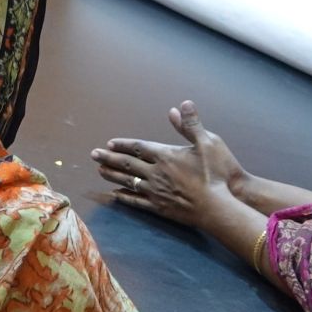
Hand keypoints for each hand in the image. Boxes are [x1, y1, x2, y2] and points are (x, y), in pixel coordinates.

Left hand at [94, 101, 250, 229]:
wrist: (218, 207)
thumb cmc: (215, 174)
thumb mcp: (208, 143)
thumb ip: (191, 124)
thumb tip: (182, 104)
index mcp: (166, 156)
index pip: (138, 147)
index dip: (123, 145)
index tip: (110, 143)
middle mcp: (156, 173)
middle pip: (128, 164)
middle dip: (109, 158)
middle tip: (94, 155)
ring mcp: (156, 192)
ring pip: (128, 181)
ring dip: (112, 175)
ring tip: (99, 171)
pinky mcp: (159, 207)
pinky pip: (136, 201)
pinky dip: (124, 196)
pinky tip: (116, 194)